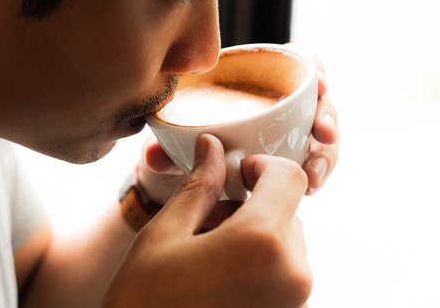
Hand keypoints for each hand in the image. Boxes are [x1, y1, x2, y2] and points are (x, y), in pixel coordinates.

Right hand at [103, 135, 311, 306]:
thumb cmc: (145, 303)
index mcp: (262, 242)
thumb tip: (212, 146)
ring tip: (208, 260)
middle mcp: (292, 274)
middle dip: (252, 208)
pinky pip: (285, 276)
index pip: (289, 177)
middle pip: (288, 213)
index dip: (262, 167)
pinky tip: (220, 282)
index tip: (236, 176)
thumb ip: (199, 187)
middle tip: (206, 227)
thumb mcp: (165, 236)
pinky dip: (259, 268)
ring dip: (255, 239)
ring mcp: (295, 303)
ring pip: (286, 245)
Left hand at [136, 52, 339, 202]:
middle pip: (315, 100)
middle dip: (327, 116)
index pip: (292, 64)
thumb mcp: (166, 149)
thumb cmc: (174, 153)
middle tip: (323, 134)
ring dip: (325, 152)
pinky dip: (317, 174)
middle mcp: (275, 105)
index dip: (313, 70)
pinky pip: (313, 163)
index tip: (320, 86)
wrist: (178, 193)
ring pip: (321, 135)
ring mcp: (288, 134)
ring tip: (313, 177)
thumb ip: (160, 150)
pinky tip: (310, 190)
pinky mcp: (292, 164)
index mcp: (249, 82)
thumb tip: (154, 155)